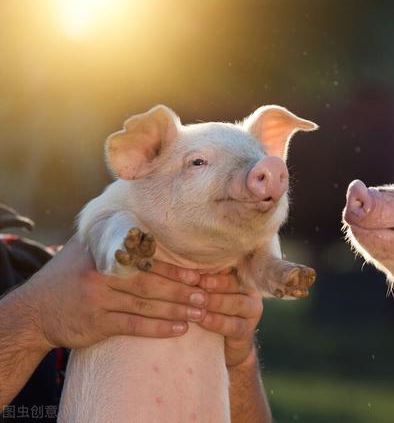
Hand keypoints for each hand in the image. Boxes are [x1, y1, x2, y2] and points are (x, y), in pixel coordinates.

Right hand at [19, 235, 209, 350]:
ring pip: (146, 304)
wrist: (34, 311)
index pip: (146, 259)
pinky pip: (134, 326)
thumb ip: (113, 237)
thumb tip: (145, 217)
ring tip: (201, 312)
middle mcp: (102, 274)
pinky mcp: (96, 323)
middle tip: (207, 294)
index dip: (175, 268)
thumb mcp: (85, 249)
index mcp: (104, 253)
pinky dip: (159, 328)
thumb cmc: (68, 276)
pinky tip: (179, 329)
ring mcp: (99, 299)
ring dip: (176, 309)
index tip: (199, 274)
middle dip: (181, 290)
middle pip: (150, 282)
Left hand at [198, 271, 262, 366]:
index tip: (196, 265)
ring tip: (198, 301)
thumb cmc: (206, 310)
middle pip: (237, 282)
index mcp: (238, 275)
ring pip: (238, 303)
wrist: (221, 346)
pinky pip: (234, 325)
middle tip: (198, 281)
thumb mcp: (203, 290)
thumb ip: (199, 277)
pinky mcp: (246, 331)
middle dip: (216, 282)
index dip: (214, 265)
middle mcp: (249, 290)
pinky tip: (203, 319)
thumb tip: (182, 261)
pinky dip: (217, 322)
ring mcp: (251, 311)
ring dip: (216, 301)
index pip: (230, 266)